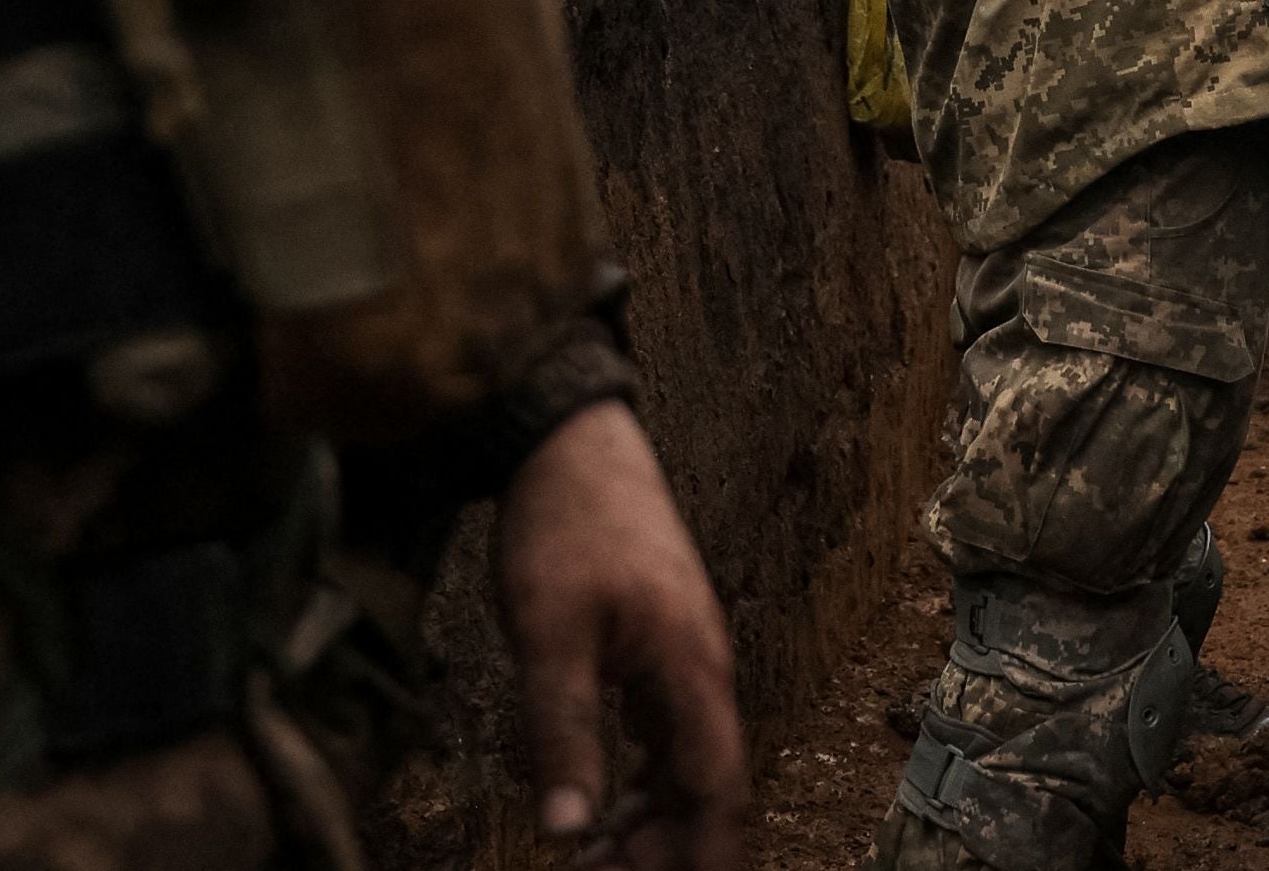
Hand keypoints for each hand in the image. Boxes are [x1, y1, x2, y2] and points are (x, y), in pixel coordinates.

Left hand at [497, 402, 745, 867]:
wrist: (570, 439)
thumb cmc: (566, 524)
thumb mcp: (550, 637)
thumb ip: (564, 734)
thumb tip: (568, 829)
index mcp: (692, 670)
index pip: (718, 790)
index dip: (705, 855)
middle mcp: (701, 669)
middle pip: (705, 786)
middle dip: (669, 848)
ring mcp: (682, 656)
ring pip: (683, 762)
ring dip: (651, 818)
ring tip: (600, 856)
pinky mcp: (657, 644)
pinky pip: (664, 733)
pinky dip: (639, 778)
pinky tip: (605, 799)